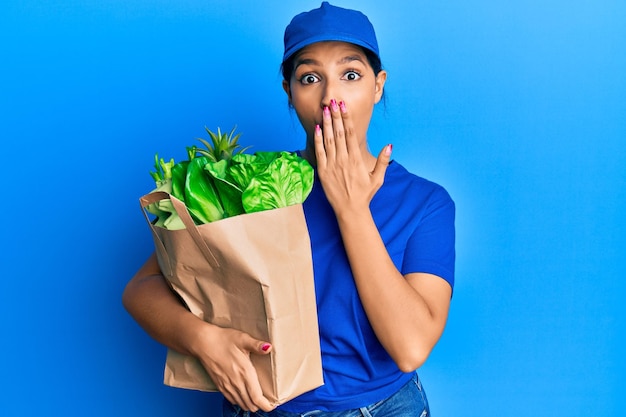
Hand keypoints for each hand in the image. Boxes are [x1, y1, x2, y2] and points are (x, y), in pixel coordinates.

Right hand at [193, 325, 274, 411]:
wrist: (203, 343)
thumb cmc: (223, 340)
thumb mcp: (243, 339)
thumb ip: (257, 345)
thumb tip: (269, 347)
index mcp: (245, 373)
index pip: (257, 398)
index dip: (266, 405)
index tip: (272, 405)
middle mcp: (236, 383)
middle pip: (251, 405)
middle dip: (260, 405)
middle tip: (267, 400)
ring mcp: (227, 386)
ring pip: (241, 404)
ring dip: (250, 404)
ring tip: (257, 398)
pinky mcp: (220, 386)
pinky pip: (232, 400)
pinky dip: (240, 401)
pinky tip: (243, 395)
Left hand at [314, 99, 391, 215]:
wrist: (350, 210)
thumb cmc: (365, 194)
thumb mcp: (378, 178)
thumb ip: (383, 161)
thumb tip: (390, 145)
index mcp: (356, 160)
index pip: (350, 134)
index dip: (346, 119)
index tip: (344, 107)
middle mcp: (344, 160)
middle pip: (338, 133)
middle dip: (336, 116)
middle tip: (333, 102)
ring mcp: (332, 165)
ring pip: (329, 140)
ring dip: (327, 124)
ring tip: (325, 110)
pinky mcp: (323, 172)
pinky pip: (320, 152)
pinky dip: (318, 140)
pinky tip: (318, 128)